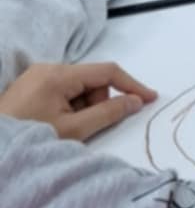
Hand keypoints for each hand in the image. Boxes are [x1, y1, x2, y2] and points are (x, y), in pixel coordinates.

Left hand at [0, 60, 155, 140]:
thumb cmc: (30, 139)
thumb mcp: (74, 130)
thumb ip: (108, 113)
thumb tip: (135, 102)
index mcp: (58, 75)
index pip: (107, 72)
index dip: (132, 85)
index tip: (150, 99)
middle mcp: (47, 68)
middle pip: (92, 80)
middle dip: (98, 102)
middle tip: (85, 126)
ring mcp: (37, 75)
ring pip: (78, 87)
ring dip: (82, 107)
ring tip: (66, 128)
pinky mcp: (32, 85)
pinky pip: (63, 91)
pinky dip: (69, 107)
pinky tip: (57, 123)